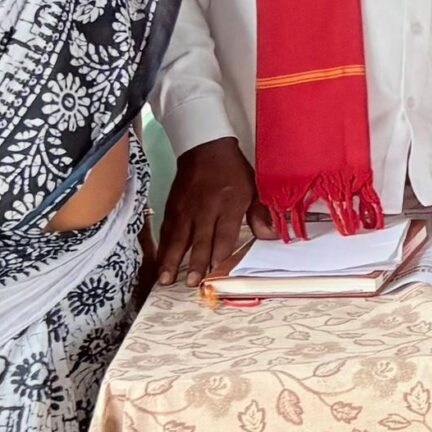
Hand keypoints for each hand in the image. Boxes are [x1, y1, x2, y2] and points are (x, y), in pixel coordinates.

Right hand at [154, 137, 266, 284]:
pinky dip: (162, 248)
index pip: (224, 233)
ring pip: (178, 239)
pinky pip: (167, 232)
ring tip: (166, 280)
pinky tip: (159, 263)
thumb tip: (271, 236)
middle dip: (194, 262)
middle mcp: (206, 209)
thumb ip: (260, 214)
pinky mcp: (172, 208)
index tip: (215, 270)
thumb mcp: (253, 187)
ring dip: (171, 261)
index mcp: (229, 204)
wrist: (205, 148)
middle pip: (200, 239)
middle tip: (191, 283)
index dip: (219, 252)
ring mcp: (186, 210)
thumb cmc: (233, 171)